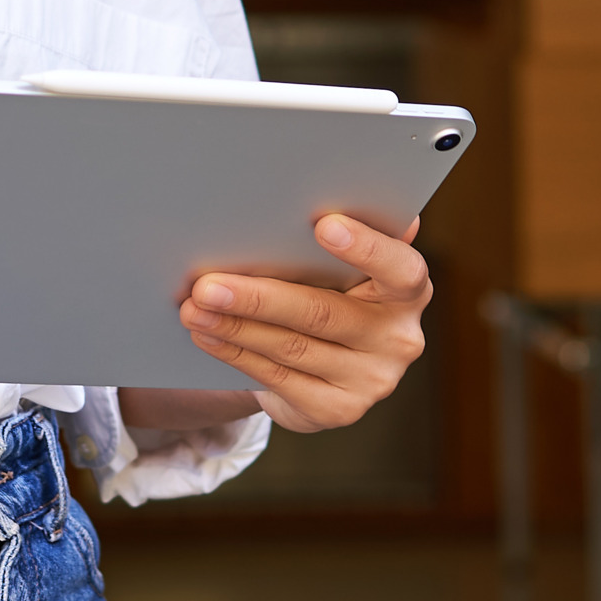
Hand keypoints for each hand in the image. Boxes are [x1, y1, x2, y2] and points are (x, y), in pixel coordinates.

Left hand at [173, 214, 430, 435]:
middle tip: (207, 284)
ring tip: (193, 307)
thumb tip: (331, 191)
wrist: (327, 366)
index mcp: (407, 290)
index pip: (401, 268)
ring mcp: (371, 380)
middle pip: (322, 313)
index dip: (366, 247)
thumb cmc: (332, 292)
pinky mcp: (338, 409)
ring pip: (291, 347)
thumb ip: (342, 236)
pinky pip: (278, 377)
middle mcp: (398, 338)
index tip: (323, 224)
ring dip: (234, 326)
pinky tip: (208, 335)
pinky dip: (236, 352)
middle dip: (258, 297)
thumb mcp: (343, 267)